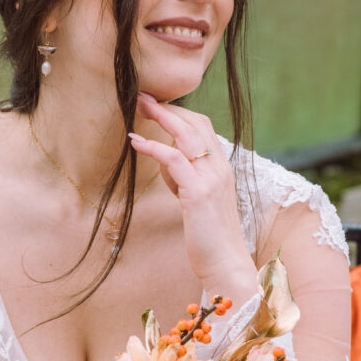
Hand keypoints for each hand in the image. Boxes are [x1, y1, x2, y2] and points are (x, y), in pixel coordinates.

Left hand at [129, 93, 256, 301]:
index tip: (156, 106)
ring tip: (137, 106)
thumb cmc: (210, 238)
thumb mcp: (200, 202)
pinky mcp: (198, 192)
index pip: (204, 128)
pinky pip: (174, 159)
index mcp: (222, 169)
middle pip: (195, 123)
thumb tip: (170, 166)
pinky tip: (135, 142)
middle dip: (167, 107)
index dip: (179, 114)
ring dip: (160, 117)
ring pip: (186, 134)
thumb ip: (188, 180)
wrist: (226, 264)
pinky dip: (153, 147)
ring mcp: (211, 179)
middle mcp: (220, 168)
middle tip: (142, 96)